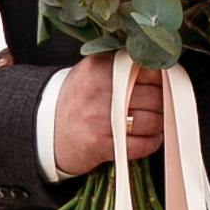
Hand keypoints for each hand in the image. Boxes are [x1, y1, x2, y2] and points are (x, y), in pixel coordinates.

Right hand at [52, 53, 166, 176]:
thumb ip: (123, 65)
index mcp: (100, 67)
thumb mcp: (93, 70)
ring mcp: (101, 119)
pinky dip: (151, 142)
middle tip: (158, 107)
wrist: (47, 129)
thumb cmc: (77, 98)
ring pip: (152, 121)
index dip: (161, 79)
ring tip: (153, 122)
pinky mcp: (102, 144)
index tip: (163, 85)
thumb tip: (162, 70)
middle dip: (162, 104)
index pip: (148, 69)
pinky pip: (142, 144)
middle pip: (154, 96)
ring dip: (159, 124)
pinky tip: (148, 138)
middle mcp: (101, 90)